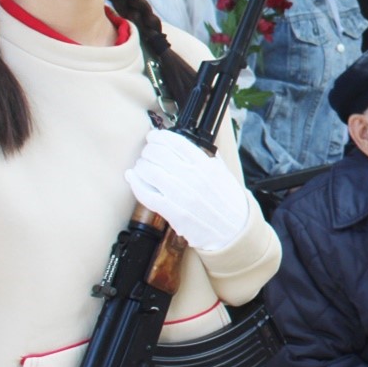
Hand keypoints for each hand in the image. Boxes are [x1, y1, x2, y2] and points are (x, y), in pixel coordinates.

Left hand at [124, 130, 249, 250]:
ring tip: (141, 166)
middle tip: (146, 152)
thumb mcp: (225, 173)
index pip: (176, 142)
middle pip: (159, 154)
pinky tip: (132, 177)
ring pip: (149, 171)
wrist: (234, 230)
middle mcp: (194, 177)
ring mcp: (182, 195)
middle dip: (148, 150)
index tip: (153, 136)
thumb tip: (194, 145)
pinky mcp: (173, 212)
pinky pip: (146, 194)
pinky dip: (136, 184)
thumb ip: (209, 158)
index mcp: (207, 165)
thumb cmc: (229, 202)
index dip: (160, 136)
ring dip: (141, 165)